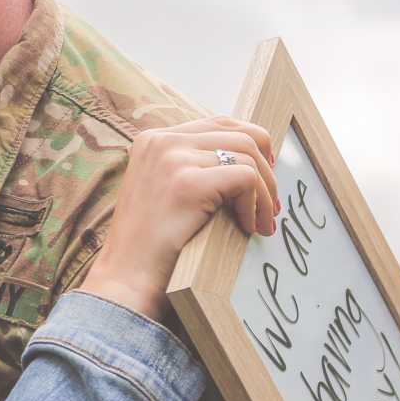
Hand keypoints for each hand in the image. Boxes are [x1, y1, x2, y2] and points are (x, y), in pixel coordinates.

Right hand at [79, 115, 279, 322]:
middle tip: (273, 204)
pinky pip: (246, 179)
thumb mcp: (163, 190)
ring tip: (262, 223)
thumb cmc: (149, 244)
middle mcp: (160, 141)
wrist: (126, 278)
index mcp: (152, 139)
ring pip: (247, 156)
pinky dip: (257, 204)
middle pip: (240, 134)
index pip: (218, 123)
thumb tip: (252, 157)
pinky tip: (249, 227)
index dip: (252, 146)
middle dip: (267, 169)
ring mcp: (172, 159)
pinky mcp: (188, 182)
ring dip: (265, 193)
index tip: (264, 177)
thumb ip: (193, 166)